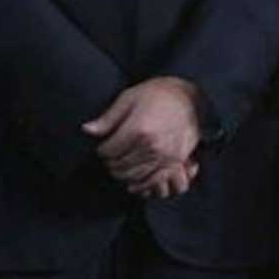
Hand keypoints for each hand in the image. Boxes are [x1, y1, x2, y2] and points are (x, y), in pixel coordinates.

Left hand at [83, 76, 202, 192]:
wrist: (192, 97)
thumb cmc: (159, 93)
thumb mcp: (130, 97)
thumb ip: (108, 117)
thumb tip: (87, 130)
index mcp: (138, 129)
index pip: (108, 151)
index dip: (101, 149)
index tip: (103, 145)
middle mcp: (151, 146)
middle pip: (119, 166)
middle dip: (110, 163)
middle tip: (110, 156)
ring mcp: (165, 156)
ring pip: (133, 176)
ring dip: (122, 174)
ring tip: (120, 165)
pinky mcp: (175, 162)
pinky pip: (153, 182)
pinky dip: (140, 185)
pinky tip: (133, 181)